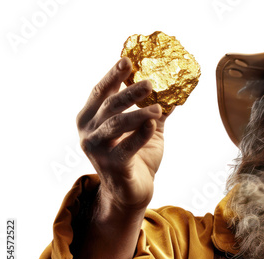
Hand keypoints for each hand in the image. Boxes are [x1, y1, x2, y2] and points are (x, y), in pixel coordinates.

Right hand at [77, 57, 165, 213]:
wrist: (131, 192)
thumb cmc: (137, 158)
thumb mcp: (145, 130)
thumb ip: (153, 110)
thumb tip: (174, 89)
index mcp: (91, 119)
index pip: (101, 92)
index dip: (113, 75)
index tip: (128, 61)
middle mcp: (89, 132)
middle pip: (109, 105)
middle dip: (129, 91)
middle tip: (149, 82)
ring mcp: (97, 150)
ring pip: (116, 124)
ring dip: (138, 113)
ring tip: (157, 107)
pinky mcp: (112, 165)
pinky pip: (127, 147)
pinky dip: (140, 134)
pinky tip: (153, 124)